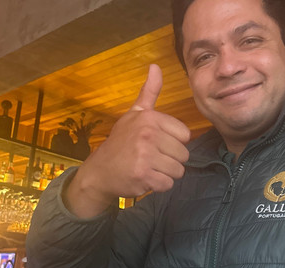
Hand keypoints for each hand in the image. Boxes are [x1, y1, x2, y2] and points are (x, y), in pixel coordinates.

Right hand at [66, 64, 190, 216]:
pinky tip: (145, 178)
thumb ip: (149, 92)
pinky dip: (159, 185)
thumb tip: (155, 66)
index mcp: (149, 118)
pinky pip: (168, 184)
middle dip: (171, 160)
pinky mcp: (143, 176)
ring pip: (178, 171)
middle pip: (184, 155)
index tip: (157, 144)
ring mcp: (145, 156)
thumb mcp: (134, 114)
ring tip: (149, 168)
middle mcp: (147, 134)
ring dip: (166, 174)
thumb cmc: (121, 142)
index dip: (174, 143)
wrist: (99, 172)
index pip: (185, 135)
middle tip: (151, 159)